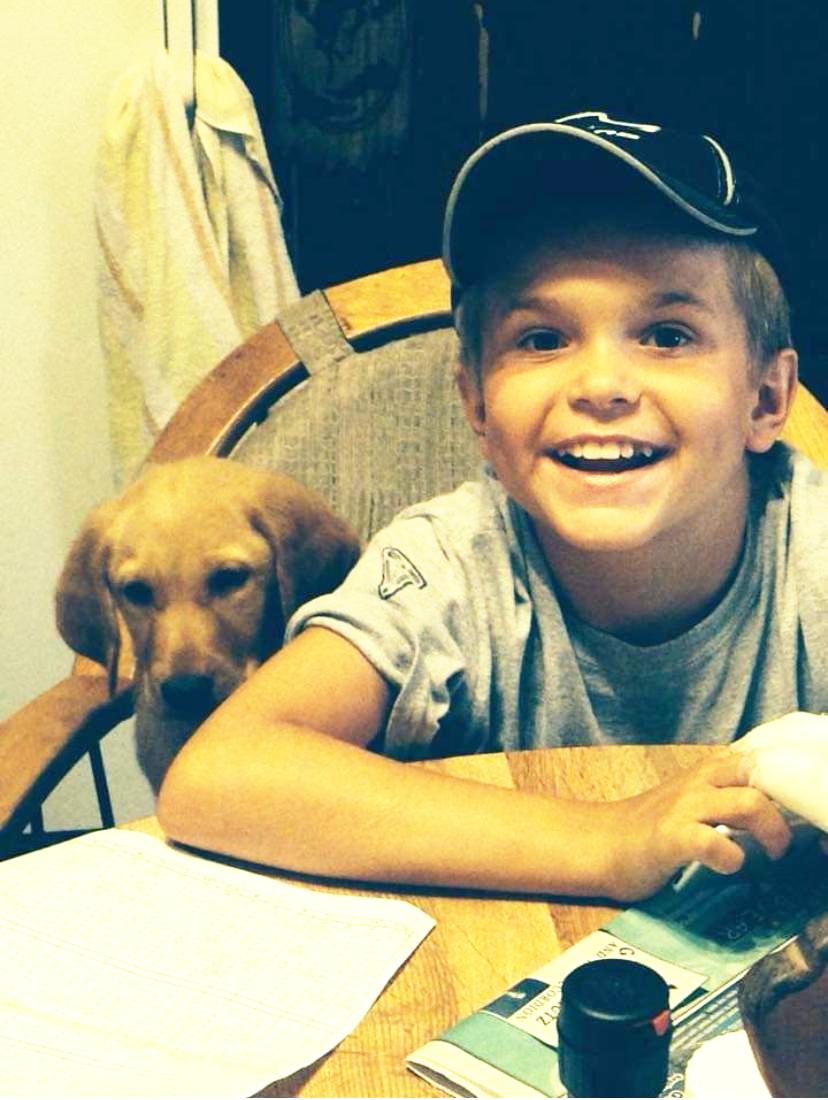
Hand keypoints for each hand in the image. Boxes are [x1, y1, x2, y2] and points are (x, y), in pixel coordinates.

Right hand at [598, 751, 793, 901]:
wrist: (603, 843)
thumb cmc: (655, 826)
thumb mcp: (696, 797)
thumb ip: (732, 793)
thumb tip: (781, 806)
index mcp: (710, 770)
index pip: (763, 759)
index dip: (789, 781)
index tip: (801, 806)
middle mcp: (699, 782)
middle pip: (763, 776)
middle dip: (788, 810)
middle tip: (784, 840)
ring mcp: (684, 808)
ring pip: (747, 803)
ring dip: (771, 832)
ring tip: (771, 855)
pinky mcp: (670, 838)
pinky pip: (712, 843)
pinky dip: (731, 858)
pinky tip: (729, 866)